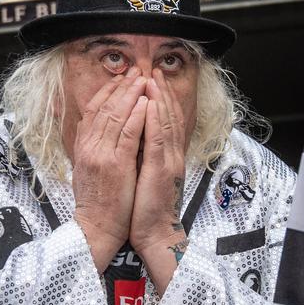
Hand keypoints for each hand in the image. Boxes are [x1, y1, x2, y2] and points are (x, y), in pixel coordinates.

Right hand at [72, 67, 146, 272]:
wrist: (96, 228)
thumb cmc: (97, 203)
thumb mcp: (87, 171)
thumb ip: (91, 149)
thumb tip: (96, 131)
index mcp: (82, 148)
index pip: (93, 111)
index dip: (107, 92)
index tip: (120, 79)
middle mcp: (89, 147)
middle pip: (104, 108)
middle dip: (122, 87)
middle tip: (136, 72)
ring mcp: (101, 155)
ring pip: (116, 116)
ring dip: (131, 95)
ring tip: (144, 79)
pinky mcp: (115, 164)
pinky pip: (127, 134)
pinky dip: (137, 116)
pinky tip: (145, 103)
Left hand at [130, 69, 193, 293]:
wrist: (154, 234)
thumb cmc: (145, 207)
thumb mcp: (145, 176)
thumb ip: (144, 155)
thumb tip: (133, 136)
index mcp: (165, 156)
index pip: (164, 121)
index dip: (160, 99)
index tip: (152, 80)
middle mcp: (170, 155)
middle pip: (167, 117)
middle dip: (160, 92)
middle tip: (153, 70)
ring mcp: (167, 162)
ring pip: (165, 123)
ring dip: (159, 98)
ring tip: (152, 78)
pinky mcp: (159, 171)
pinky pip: (158, 140)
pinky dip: (156, 120)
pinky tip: (151, 104)